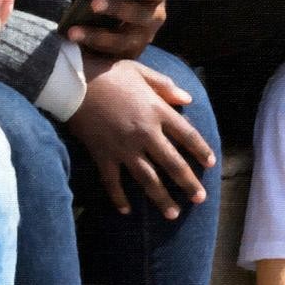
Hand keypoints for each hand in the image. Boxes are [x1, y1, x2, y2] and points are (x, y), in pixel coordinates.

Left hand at [64, 0, 173, 58]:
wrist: (111, 16)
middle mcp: (154, 17)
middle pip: (142, 15)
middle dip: (119, 8)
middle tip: (95, 2)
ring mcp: (142, 38)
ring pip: (124, 39)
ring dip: (98, 35)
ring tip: (75, 30)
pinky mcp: (127, 54)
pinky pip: (110, 53)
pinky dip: (89, 43)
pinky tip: (73, 35)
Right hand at [66, 54, 215, 219]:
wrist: (74, 80)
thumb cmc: (108, 71)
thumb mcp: (140, 71)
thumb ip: (165, 85)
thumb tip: (188, 98)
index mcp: (156, 110)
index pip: (187, 134)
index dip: (201, 150)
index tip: (210, 164)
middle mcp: (145, 133)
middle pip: (172, 163)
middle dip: (188, 183)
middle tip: (200, 198)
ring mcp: (124, 147)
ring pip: (148, 178)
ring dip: (161, 198)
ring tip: (172, 214)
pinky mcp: (103, 155)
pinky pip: (113, 182)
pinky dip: (119, 198)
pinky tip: (126, 211)